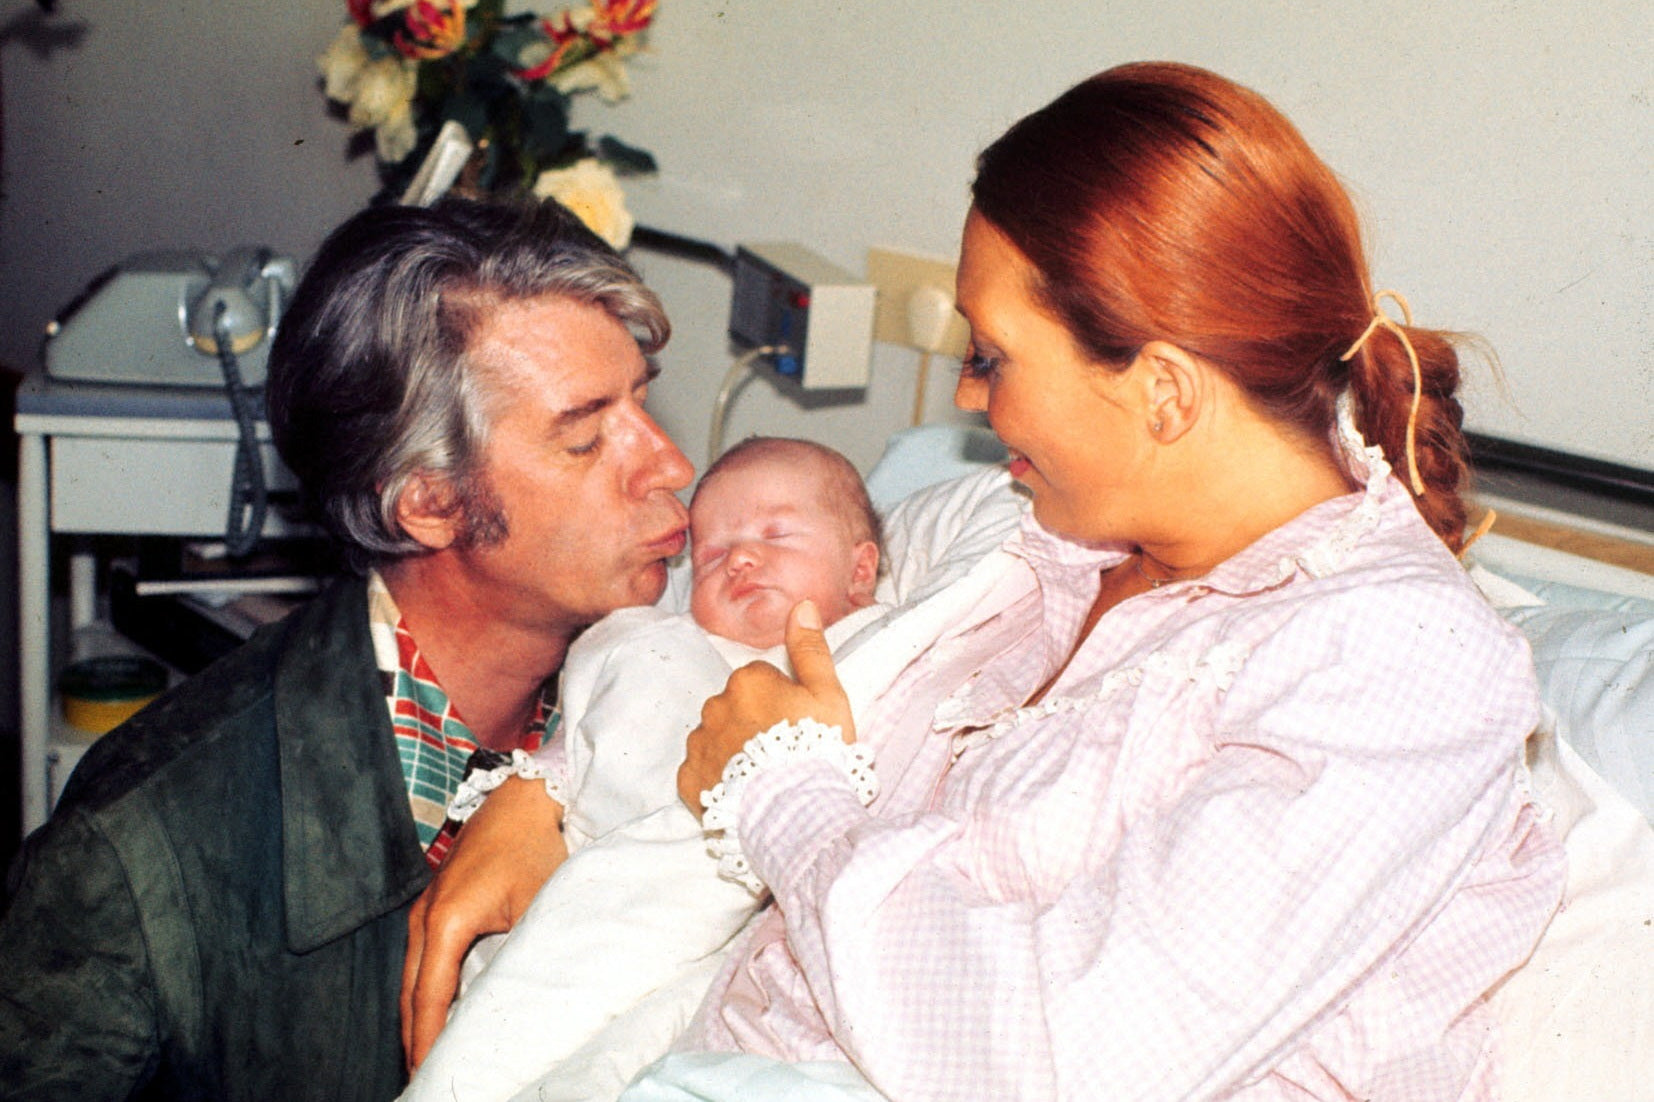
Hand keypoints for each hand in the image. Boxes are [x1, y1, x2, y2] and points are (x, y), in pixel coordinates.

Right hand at [400, 776, 566, 1069]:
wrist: (523, 798)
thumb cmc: (533, 848)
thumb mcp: (534, 906)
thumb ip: (520, 954)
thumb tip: (516, 999)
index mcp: (446, 922)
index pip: (430, 999)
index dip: (427, 1042)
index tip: (428, 1076)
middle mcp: (424, 918)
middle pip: (410, 995)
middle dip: (414, 1040)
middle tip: (422, 1080)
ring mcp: (424, 909)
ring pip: (411, 978)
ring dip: (415, 1017)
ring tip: (423, 1058)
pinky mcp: (432, 904)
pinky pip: (419, 958)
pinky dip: (421, 991)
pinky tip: (432, 1013)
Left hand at [678, 600, 854, 815]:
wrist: (794, 813)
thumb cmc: (817, 750)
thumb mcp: (828, 694)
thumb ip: (810, 648)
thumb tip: (801, 605)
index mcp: (747, 681)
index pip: (761, 681)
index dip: (782, 703)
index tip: (797, 726)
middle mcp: (715, 706)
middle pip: (734, 707)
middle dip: (752, 724)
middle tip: (781, 751)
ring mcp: (698, 745)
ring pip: (714, 737)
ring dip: (732, 750)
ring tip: (761, 775)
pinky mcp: (688, 781)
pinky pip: (698, 772)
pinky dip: (714, 779)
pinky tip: (740, 791)